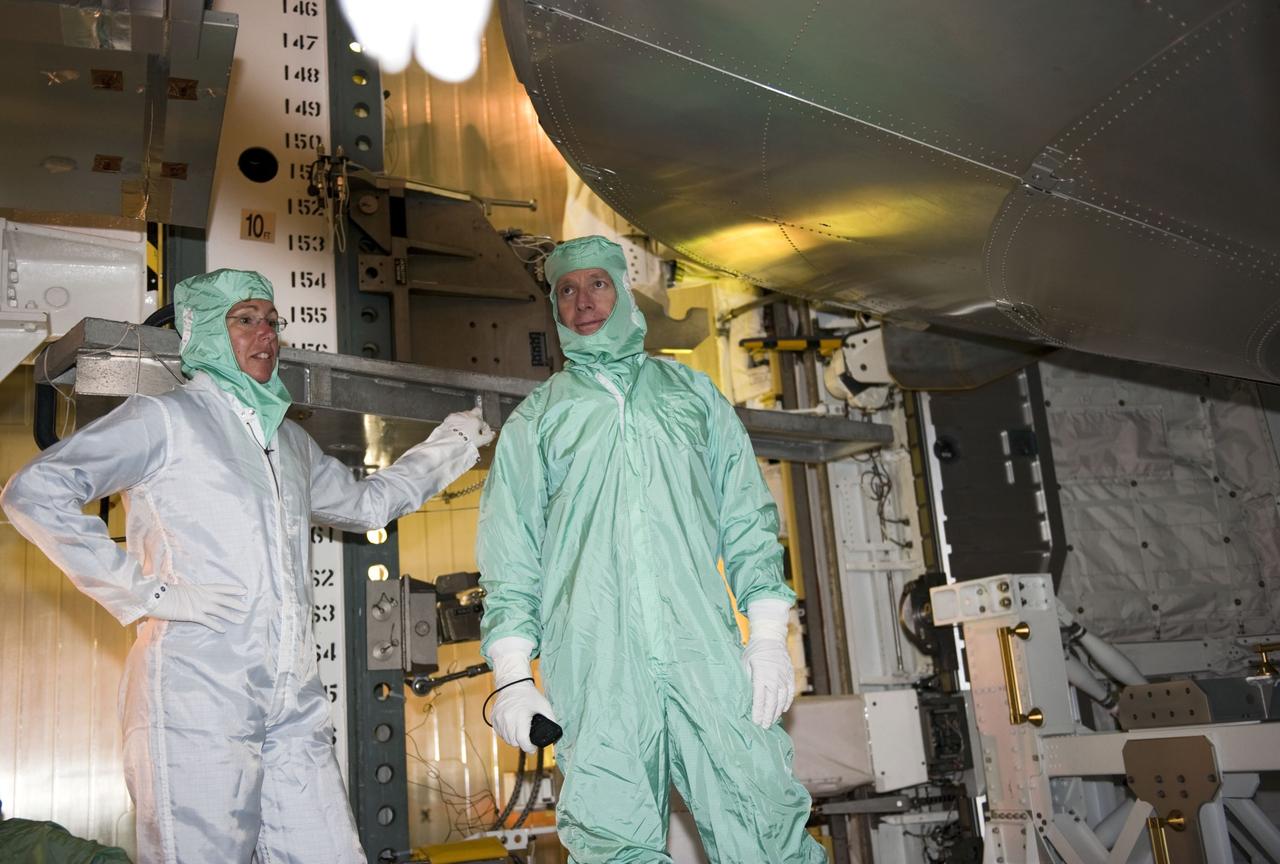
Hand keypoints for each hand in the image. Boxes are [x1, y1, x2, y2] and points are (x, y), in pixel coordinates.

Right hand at [148, 582, 248, 632]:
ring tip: (241, 620)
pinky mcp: (193, 614)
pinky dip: (216, 625)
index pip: (221, 587)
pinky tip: (223, 630)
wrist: (156, 597)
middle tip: (247, 608)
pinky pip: (207, 621)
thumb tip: (191, 597)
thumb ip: (190, 594)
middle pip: (224, 599)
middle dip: (236, 604)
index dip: (233, 589)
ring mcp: (199, 604)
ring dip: (231, 616)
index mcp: (200, 588)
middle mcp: (203, 595)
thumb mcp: (181, 590)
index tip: (244, 590)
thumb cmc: (165, 594)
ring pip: (220, 610)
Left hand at [441, 407, 494, 447]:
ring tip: (466, 430)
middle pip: (477, 411)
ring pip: (466, 414)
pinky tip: (457, 429)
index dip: (486, 431)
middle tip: (477, 426)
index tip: (484, 437)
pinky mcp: (450, 417)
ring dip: (467, 420)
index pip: (485, 424)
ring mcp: (459, 415)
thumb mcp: (480, 441)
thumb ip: (489, 437)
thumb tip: (493, 434)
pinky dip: (458, 422)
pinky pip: (456, 417)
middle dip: (479, 417)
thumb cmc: (465, 442)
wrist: (450, 443)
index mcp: (476, 420)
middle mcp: (468, 415)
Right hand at [488, 637, 555, 752]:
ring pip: (506, 739)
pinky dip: (506, 734)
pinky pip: (499, 733)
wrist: (513, 683)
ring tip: (520, 734)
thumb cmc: (529, 695)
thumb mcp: (544, 705)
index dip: (529, 748)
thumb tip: (556, 734)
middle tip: (528, 739)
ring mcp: (499, 719)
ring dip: (513, 739)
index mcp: (520, 716)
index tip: (533, 748)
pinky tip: (512, 729)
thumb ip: (551, 719)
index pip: (522, 741)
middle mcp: (508, 719)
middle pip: (514, 742)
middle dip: (522, 743)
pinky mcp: (494, 718)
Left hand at [742, 599, 795, 727]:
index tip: (756, 722)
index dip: (758, 712)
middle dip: (768, 716)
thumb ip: (746, 680)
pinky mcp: (790, 674)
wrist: (770, 636)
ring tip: (772, 721)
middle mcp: (774, 677)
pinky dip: (787, 702)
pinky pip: (790, 692)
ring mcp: (784, 676)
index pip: (759, 698)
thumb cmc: (753, 651)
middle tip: (764, 727)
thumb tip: (744, 697)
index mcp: (761, 675)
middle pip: (772, 702)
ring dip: (777, 711)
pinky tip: (783, 710)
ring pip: (782, 699)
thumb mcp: (744, 664)